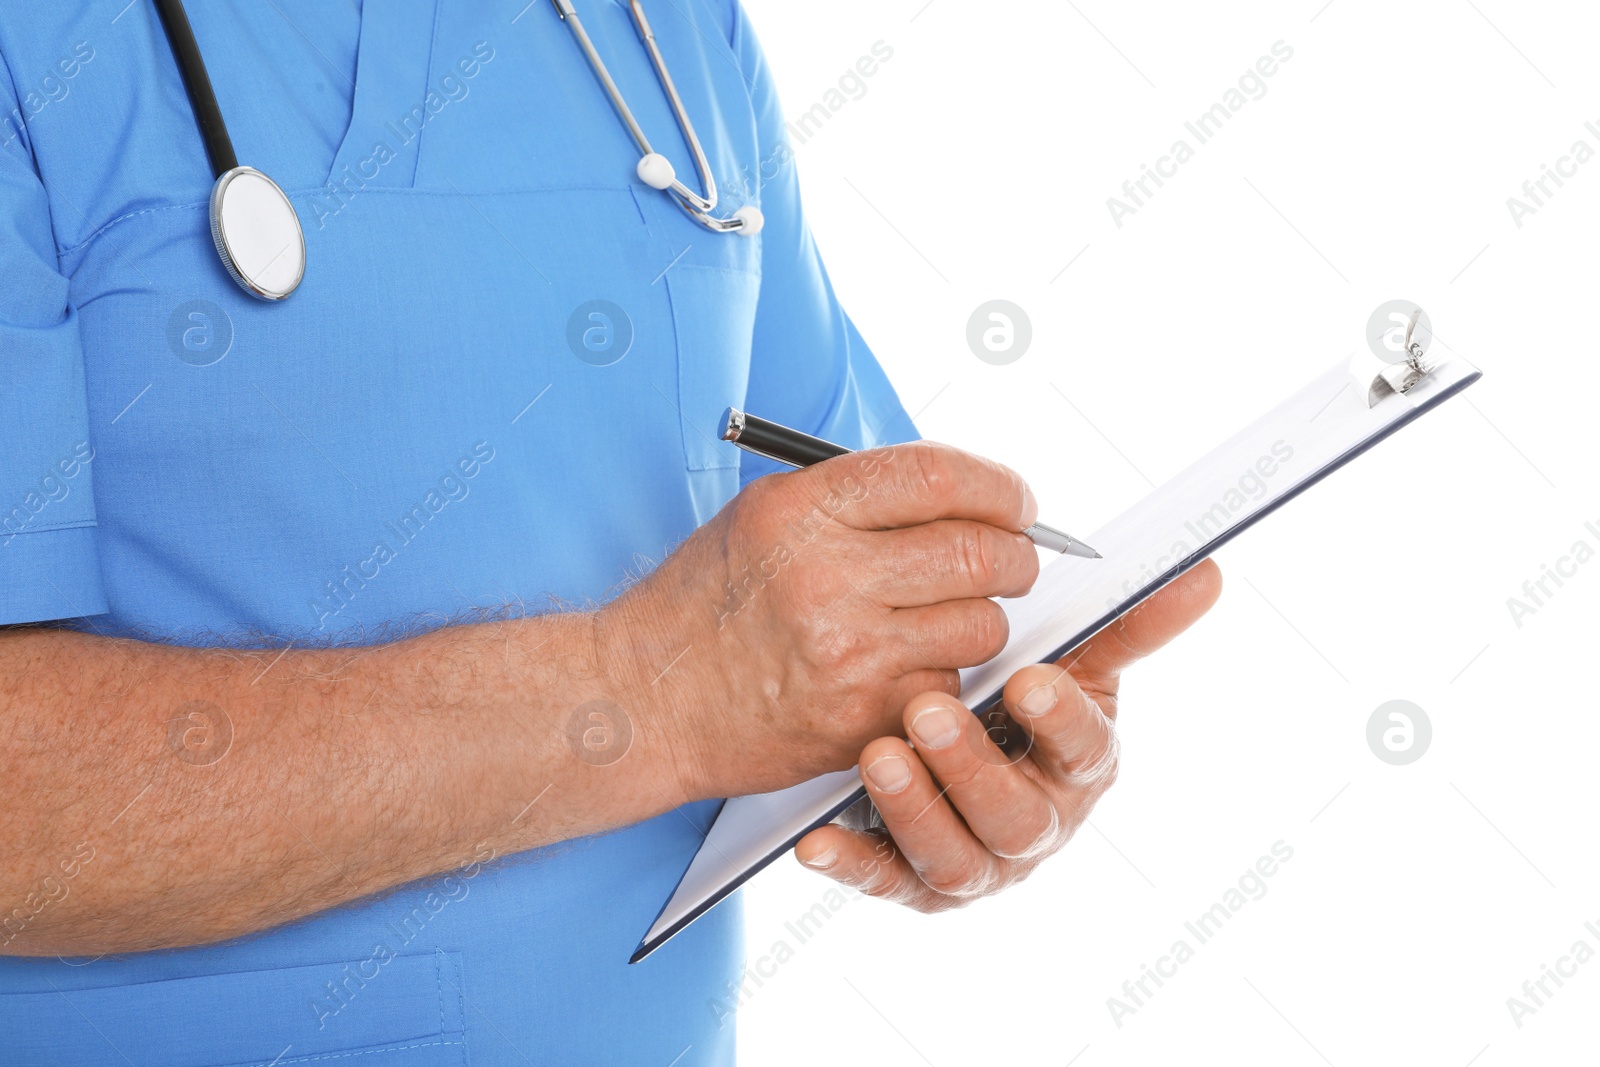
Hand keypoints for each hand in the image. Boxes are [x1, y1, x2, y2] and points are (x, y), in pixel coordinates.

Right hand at [597, 442, 1040, 801]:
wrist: (648, 700)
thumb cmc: (705, 604)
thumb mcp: (763, 514)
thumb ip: (857, 496)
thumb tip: (963, 492)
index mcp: (803, 510)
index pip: (940, 476)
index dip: (999, 486)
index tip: (1015, 499)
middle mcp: (828, 577)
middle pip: (980, 550)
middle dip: (1015, 553)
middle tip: (1012, 558)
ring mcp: (849, 654)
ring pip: (982, 625)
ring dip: (982, 619)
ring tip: (946, 618)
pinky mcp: (863, 718)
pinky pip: (950, 686)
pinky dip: (942, 677)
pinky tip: (902, 669)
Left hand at [792, 559, 1221, 907]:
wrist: (960, 758)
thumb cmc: (1022, 705)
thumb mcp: (1074, 662)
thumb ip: (1126, 623)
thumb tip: (1204, 571)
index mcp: (1079, 767)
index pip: (1085, 752)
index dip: (1060, 717)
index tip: (1029, 677)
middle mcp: (1034, 826)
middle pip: (1015, 816)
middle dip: (974, 766)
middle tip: (930, 711)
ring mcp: (975, 862)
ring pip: (953, 857)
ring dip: (916, 809)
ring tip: (877, 754)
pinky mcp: (911, 882)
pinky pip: (882, 879)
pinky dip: (851, 862)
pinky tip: (814, 841)